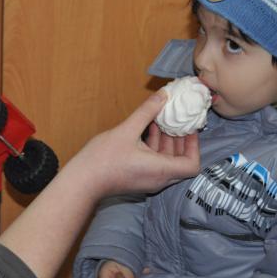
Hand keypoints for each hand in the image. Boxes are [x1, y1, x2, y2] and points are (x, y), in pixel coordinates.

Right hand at [69, 92, 199, 197]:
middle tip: (178, 120)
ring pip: (166, 162)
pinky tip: (145, 130)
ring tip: (161, 120)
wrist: (81, 181)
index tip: (189, 129)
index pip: (192, 164)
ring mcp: (147, 181)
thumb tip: (163, 95)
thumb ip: (147, 111)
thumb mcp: (127, 130)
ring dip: (165, 142)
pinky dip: (154, 148)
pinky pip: (154, 164)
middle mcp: (158, 179)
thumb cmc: (103, 159)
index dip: (194, 146)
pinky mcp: (137, 179)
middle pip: (180, 162)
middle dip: (180, 140)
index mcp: (160, 169)